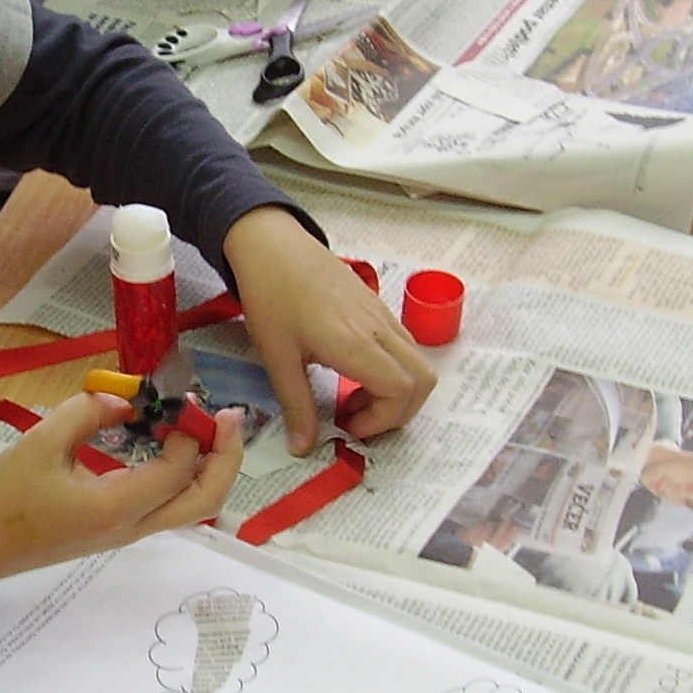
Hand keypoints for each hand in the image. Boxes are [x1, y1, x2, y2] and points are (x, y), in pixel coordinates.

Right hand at [0, 394, 243, 589]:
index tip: (180, 399)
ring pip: (195, 508)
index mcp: (114, 508)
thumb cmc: (8, 495)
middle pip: (206, 501)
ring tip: (213, 427)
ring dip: (212, 467)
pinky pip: (173, 504)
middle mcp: (133, 526)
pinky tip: (177, 443)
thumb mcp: (41, 443)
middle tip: (230, 417)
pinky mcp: (124, 528)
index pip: (175, 473)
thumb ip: (87, 413)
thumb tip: (127, 399)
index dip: (189, 433)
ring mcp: (131, 532)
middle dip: (227, 458)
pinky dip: (188, 474)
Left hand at [223, 206, 434, 455]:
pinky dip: (391, 369)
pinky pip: (403, 345)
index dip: (382, 419)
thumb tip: (302, 447)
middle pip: (422, 380)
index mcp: (353, 342)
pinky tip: (353, 371)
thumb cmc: (270, 295)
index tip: (349, 426)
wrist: (271, 244)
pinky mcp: (377, 306)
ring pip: (417, 361)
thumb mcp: (276, 357)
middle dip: (398, 412)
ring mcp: (381, 314)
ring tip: (351, 397)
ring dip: (396, 391)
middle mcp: (376, 328)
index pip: (401, 390)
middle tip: (357, 419)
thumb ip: (296, 405)